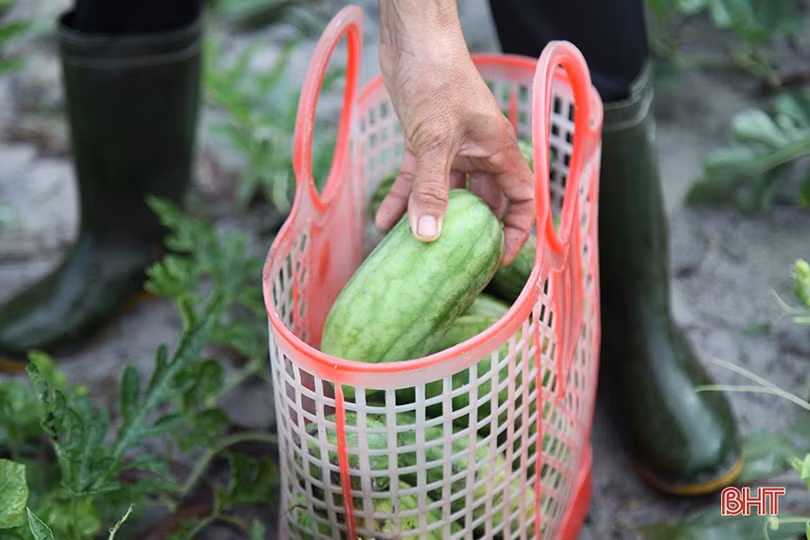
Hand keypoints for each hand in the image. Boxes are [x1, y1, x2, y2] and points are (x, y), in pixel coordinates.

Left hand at [376, 0, 534, 265]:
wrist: (412, 41)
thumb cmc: (437, 78)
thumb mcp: (435, 140)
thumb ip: (431, 189)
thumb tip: (428, 236)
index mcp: (498, 151)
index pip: (521, 200)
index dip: (515, 231)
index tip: (497, 259)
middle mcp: (479, 153)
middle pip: (482, 203)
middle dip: (468, 233)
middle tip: (452, 261)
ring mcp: (451, 149)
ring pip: (445, 195)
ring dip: (429, 218)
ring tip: (413, 249)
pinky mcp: (423, 143)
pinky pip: (415, 180)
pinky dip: (402, 199)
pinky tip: (383, 221)